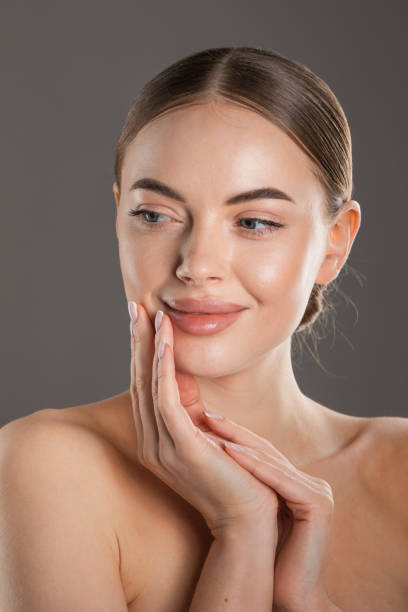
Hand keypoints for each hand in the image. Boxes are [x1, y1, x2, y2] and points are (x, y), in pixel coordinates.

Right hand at [128, 302, 278, 536]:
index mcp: (158, 440)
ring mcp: (162, 448)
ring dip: (147, 348)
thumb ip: (193, 408)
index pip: (145, 387)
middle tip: (134, 306)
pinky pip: (164, 400)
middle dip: (136, 343)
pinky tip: (163, 344)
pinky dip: (161, 369)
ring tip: (148, 315)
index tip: (144, 320)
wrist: (249, 520)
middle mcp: (152, 443)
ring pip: (148, 386)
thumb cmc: (237, 476)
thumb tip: (184, 375)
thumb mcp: (208, 434)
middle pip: (139, 382)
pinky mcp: (180, 448)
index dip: (142, 353)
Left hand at [202, 413, 336, 610]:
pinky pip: (279, 479)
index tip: (205, 419)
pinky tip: (227, 451)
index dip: (233, 435)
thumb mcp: (256, 513)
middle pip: (267, 451)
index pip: (263, 453)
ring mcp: (319, 492)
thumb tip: (213, 461)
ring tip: (211, 425)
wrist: (291, 596)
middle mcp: (312, 483)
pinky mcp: (318, 504)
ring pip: (271, 460)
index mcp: (299, 483)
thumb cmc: (269, 559)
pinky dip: (252, 464)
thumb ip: (248, 487)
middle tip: (205, 413)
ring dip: (238, 441)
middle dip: (234, 431)